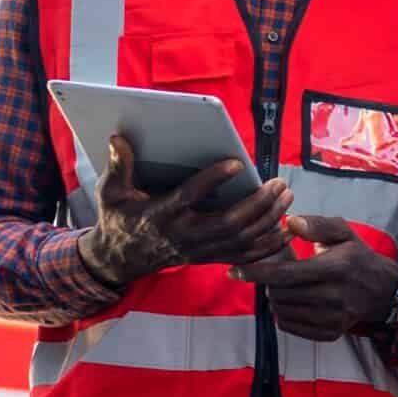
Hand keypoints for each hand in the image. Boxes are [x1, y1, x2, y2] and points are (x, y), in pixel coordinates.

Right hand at [79, 135, 292, 287]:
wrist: (119, 259)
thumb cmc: (118, 218)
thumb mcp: (111, 192)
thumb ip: (119, 166)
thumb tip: (117, 137)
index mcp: (159, 214)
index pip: (190, 196)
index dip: (213, 180)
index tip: (236, 163)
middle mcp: (183, 235)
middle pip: (229, 223)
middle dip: (258, 203)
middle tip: (279, 182)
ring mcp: (198, 250)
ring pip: (241, 240)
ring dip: (268, 220)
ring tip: (286, 197)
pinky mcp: (208, 258)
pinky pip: (244, 256)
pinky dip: (268, 246)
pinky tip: (286, 230)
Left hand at [234, 212, 397, 340]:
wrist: (384, 291)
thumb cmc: (358, 256)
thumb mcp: (344, 232)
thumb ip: (318, 224)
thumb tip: (290, 222)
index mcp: (336, 267)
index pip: (286, 273)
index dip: (256, 272)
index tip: (233, 271)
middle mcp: (335, 296)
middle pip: (280, 294)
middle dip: (268, 283)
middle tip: (272, 273)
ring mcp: (333, 318)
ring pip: (282, 311)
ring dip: (275, 298)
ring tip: (285, 286)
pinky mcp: (330, 333)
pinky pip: (290, 326)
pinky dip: (283, 314)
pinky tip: (293, 301)